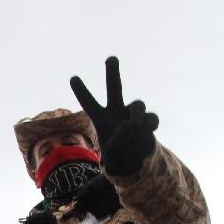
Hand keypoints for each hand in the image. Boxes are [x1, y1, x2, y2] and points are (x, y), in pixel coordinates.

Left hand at [70, 56, 158, 175]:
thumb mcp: (112, 155)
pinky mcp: (147, 122)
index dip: (82, 91)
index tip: (73, 78)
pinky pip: (151, 117)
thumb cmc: (117, 158)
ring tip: (134, 125)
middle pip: (115, 88)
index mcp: (101, 119)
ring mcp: (133, 115)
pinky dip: (150, 123)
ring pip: (137, 104)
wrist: (135, 164)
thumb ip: (117, 140)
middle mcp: (117, 112)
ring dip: (136, 113)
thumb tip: (128, 123)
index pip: (89, 103)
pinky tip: (147, 131)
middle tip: (111, 58)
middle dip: (113, 73)